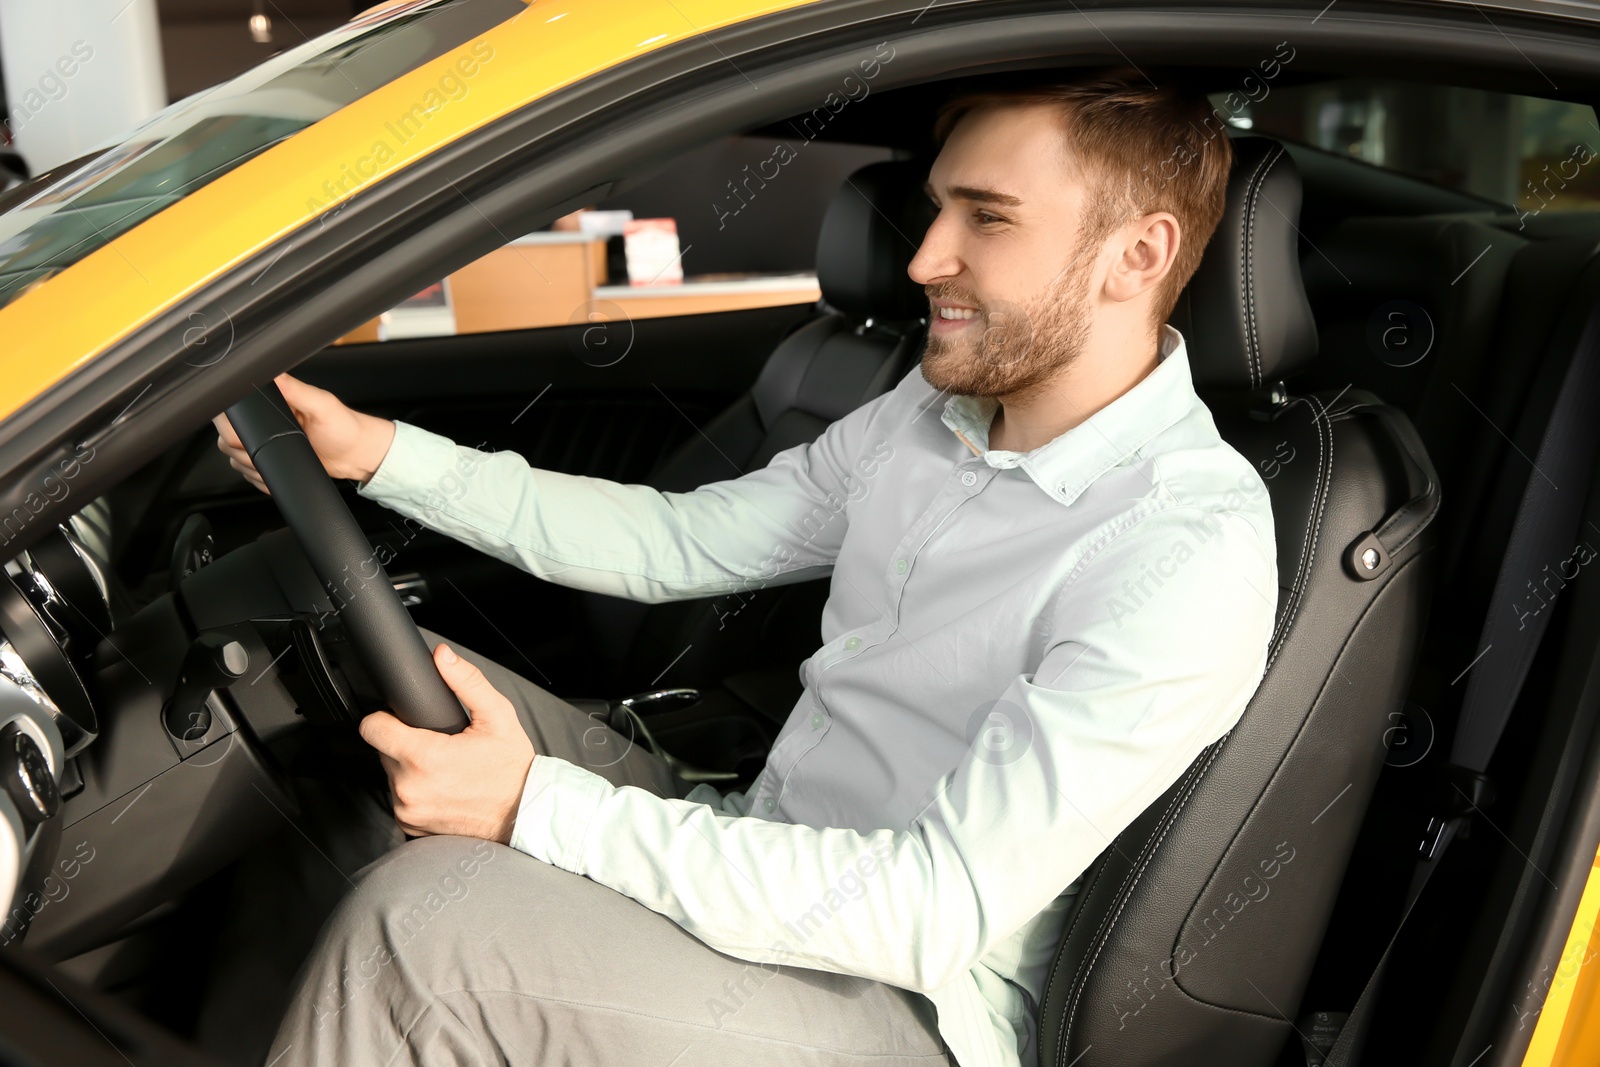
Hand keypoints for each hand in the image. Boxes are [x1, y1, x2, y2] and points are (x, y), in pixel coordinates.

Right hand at [212, 372, 395, 493]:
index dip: (231, 424)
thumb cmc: (345, 428)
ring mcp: (263, 442)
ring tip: (278, 460)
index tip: (245, 436)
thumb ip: (298, 390)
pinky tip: (278, 472)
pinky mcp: (268, 460)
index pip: (232, 409)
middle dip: (243, 450)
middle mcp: (263, 420)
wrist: (356, 455)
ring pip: (234, 458)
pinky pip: (248, 473)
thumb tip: (274, 375)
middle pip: (227, 437)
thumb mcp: (323, 405)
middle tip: (270, 450)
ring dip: (251, 466)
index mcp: (273, 399)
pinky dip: (259, 477)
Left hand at [359, 643, 535, 841]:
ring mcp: (408, 810)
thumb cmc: (511, 767)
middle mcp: (409, 788)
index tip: (404, 720)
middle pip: (382, 750)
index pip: (372, 728)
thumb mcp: (497, 715)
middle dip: (404, 742)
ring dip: (408, 767)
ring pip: (391, 775)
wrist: (523, 814)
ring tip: (442, 766)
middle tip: (438, 743)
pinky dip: (415, 790)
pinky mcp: (411, 826)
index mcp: (423, 757)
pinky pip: (400, 799)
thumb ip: (466, 681)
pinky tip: (441, 786)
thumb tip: (442, 655)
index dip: (385, 717)